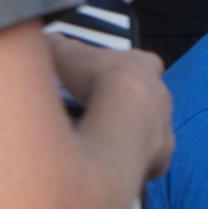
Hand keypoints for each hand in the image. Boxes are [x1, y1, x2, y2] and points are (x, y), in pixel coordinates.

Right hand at [46, 35, 174, 178]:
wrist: (121, 112)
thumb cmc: (94, 76)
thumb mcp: (65, 53)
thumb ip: (54, 47)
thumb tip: (42, 40)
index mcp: (144, 66)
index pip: (148, 62)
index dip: (135, 66)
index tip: (122, 73)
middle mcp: (162, 97)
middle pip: (154, 99)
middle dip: (135, 107)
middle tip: (109, 113)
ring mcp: (166, 128)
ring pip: (157, 133)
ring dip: (138, 137)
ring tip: (110, 145)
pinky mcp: (163, 158)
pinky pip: (153, 163)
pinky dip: (136, 165)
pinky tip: (115, 168)